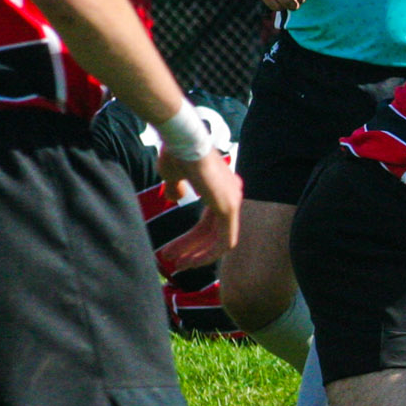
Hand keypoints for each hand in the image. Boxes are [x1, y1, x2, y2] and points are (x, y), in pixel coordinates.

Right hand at [155, 149, 242, 273]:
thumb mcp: (174, 176)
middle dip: (192, 250)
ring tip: (177, 265)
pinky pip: (225, 241)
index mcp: (221, 189)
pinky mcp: (229, 208)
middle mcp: (231, 196)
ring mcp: (232, 202)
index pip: (208, 223)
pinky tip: (191, 262)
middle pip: (212, 233)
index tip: (176, 251)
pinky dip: (209, 254)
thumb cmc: (176, 152)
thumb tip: (175, 198)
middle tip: (174, 262)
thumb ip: (176, 189)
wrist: (182, 140)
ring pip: (218, 241)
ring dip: (198, 255)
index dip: (192, 240)